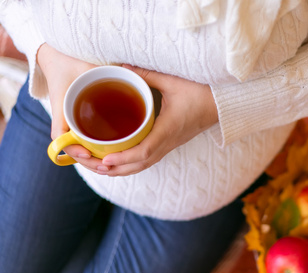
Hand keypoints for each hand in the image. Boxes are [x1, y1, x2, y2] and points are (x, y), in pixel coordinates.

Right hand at [37, 43, 107, 171]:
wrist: (59, 59)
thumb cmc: (71, 64)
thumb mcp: (84, 69)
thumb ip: (103, 74)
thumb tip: (128, 77)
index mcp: (61, 110)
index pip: (60, 138)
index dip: (73, 149)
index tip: (86, 153)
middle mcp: (64, 121)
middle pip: (73, 151)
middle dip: (89, 162)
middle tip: (107, 167)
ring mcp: (70, 125)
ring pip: (79, 151)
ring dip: (92, 162)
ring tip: (110, 168)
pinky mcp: (76, 126)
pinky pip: (84, 144)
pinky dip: (94, 154)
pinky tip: (110, 161)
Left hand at [97, 65, 218, 175]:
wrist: (221, 106)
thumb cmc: (201, 94)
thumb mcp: (173, 81)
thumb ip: (146, 75)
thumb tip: (121, 67)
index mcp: (168, 129)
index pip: (145, 151)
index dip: (124, 158)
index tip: (105, 159)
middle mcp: (167, 143)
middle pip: (137, 166)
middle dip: (111, 168)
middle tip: (86, 161)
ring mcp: (168, 147)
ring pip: (140, 167)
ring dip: (117, 170)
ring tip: (94, 165)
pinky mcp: (167, 146)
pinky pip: (145, 162)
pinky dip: (127, 165)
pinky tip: (113, 162)